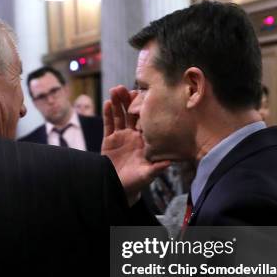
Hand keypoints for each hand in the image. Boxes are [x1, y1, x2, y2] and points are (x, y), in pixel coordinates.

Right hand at [101, 85, 169, 204]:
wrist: (118, 188)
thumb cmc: (136, 182)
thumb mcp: (147, 175)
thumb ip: (157, 168)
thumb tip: (170, 162)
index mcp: (146, 140)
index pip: (146, 120)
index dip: (145, 108)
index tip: (145, 96)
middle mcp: (134, 135)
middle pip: (132, 114)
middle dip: (129, 101)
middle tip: (127, 89)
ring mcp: (121, 136)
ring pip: (119, 116)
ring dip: (117, 103)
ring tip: (115, 90)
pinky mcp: (109, 140)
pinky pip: (108, 125)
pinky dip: (107, 114)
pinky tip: (107, 103)